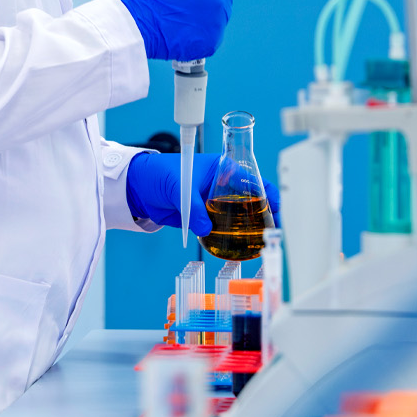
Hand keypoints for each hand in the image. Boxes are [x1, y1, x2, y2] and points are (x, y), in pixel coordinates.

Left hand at [125, 150, 280, 236]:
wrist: (140, 187)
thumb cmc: (160, 173)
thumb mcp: (179, 187)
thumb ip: (194, 208)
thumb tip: (206, 228)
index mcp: (221, 168)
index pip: (252, 179)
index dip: (268, 192)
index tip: (276, 207)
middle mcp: (222, 185)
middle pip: (250, 200)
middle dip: (263, 215)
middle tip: (271, 232)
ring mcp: (214, 202)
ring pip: (237, 216)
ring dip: (248, 229)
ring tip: (259, 244)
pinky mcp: (204, 217)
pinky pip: (220, 228)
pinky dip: (229, 238)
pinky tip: (237, 248)